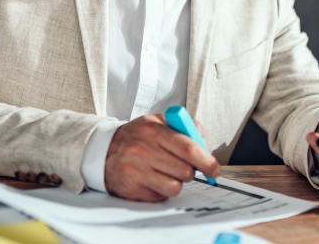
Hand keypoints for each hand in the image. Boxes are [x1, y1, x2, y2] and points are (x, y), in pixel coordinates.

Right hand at [104, 113, 220, 201]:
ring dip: (177, 182)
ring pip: (175, 187)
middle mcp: (143, 151)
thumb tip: (205, 146)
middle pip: (185, 171)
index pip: (188, 148)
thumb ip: (184, 127)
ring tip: (167, 172)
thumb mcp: (157, 122)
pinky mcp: (132, 190)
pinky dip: (163, 190)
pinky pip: (161, 196)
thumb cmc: (137, 136)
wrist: (103, 151)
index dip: (206, 161)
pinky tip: (153, 179)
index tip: (215, 169)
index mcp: (153, 131)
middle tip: (186, 167)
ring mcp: (137, 172)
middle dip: (192, 172)